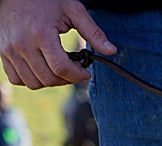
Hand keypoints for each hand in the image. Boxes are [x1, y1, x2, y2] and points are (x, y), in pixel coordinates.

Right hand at [0, 0, 115, 88]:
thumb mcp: (72, 10)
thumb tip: (111, 51)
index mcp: (40, 34)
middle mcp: (22, 45)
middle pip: (49, 79)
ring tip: (60, 70)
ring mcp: (9, 51)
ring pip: (34, 83)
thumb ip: (93, 32)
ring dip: (51, 81)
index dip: (78, 75)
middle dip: (67, 79)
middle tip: (75, 71)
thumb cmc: (44, 0)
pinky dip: (32, 80)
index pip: (61, 68)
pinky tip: (43, 69)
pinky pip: (17, 79)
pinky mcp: (2, 54)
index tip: (86, 72)